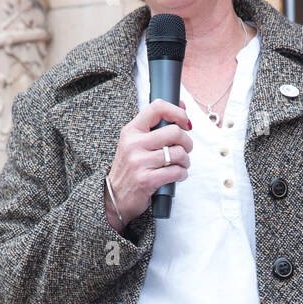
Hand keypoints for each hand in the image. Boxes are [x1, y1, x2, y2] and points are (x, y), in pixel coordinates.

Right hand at [105, 98, 192, 228]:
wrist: (115, 197)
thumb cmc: (130, 169)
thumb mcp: (137, 143)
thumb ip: (157, 125)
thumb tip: (182, 105)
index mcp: (131, 131)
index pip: (157, 108)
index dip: (177, 112)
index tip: (185, 123)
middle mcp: (133, 144)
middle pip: (174, 132)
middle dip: (187, 142)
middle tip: (186, 149)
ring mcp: (138, 162)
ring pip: (179, 153)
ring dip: (186, 160)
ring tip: (181, 164)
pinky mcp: (146, 180)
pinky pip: (176, 172)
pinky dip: (182, 174)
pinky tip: (177, 175)